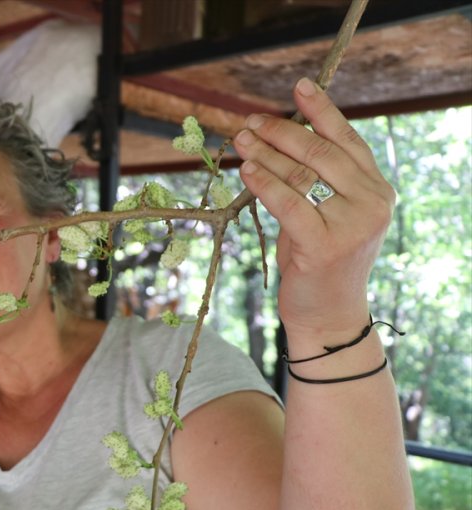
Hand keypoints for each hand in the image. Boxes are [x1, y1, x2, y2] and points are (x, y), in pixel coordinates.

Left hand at [233, 77, 394, 335]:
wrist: (328, 315)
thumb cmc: (319, 261)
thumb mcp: (324, 215)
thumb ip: (314, 181)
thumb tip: (278, 139)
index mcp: (376, 189)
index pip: (347, 140)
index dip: (321, 111)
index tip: (299, 87)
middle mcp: (372, 202)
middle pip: (322, 152)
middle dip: (282, 132)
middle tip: (250, 121)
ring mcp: (353, 224)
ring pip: (304, 174)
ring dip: (267, 152)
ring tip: (241, 138)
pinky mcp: (325, 245)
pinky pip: (290, 203)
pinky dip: (265, 183)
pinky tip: (247, 169)